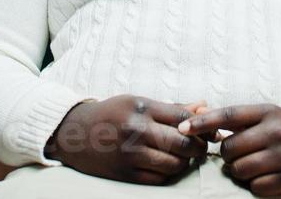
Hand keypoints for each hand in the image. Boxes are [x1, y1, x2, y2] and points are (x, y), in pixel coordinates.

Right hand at [46, 95, 207, 184]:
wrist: (74, 133)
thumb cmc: (111, 114)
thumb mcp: (138, 102)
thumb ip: (172, 107)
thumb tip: (204, 105)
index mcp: (142, 108)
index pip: (183, 117)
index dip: (200, 125)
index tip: (205, 130)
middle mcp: (137, 130)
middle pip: (183, 142)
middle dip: (198, 147)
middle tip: (199, 147)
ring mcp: (131, 154)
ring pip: (175, 164)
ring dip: (185, 162)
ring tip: (183, 157)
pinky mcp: (126, 173)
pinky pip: (160, 178)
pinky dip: (169, 173)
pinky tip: (167, 165)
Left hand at [179, 104, 280, 195]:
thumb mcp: (267, 115)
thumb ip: (236, 118)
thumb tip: (196, 114)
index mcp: (267, 111)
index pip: (229, 115)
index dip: (203, 122)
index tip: (182, 128)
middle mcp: (275, 131)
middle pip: (230, 148)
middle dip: (227, 154)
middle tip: (237, 153)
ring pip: (240, 169)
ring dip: (238, 171)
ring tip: (249, 165)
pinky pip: (255, 187)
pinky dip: (253, 184)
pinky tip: (263, 176)